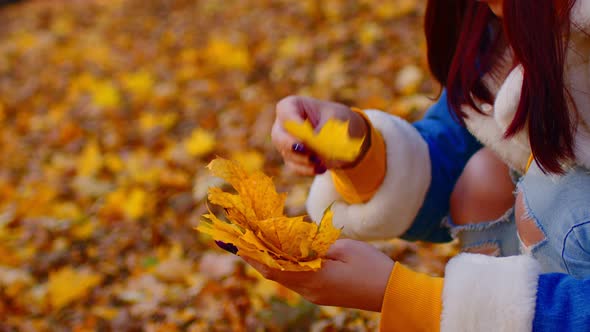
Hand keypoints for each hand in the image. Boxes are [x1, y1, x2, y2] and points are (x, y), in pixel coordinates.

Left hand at [243, 239, 394, 311]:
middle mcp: (309, 290)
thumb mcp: (343, 247)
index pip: (273, 265)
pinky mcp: (321, 293)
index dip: (253, 252)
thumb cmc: (371, 266)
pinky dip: (282, 266)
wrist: (391, 292)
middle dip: (255, 256)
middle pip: (273, 272)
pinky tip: (279, 255)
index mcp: (313, 278)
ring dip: (267, 261)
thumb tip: (294, 241)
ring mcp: (314, 294)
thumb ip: (315, 245)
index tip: (238, 240)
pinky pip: (294, 279)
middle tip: (239, 240)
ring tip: (253, 244)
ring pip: (283, 276)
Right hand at [271, 96, 368, 175]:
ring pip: (286, 154)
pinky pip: (294, 167)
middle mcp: (284, 125)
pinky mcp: (292, 159)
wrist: (346, 135)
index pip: (285, 111)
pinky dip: (308, 169)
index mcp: (294, 106)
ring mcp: (285, 143)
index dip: (294, 123)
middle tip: (306, 150)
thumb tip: (315, 149)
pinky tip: (322, 168)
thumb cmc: (339, 120)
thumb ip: (325, 132)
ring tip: (321, 161)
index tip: (307, 132)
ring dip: (304, 160)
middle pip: (278, 136)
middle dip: (291, 145)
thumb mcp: (337, 121)